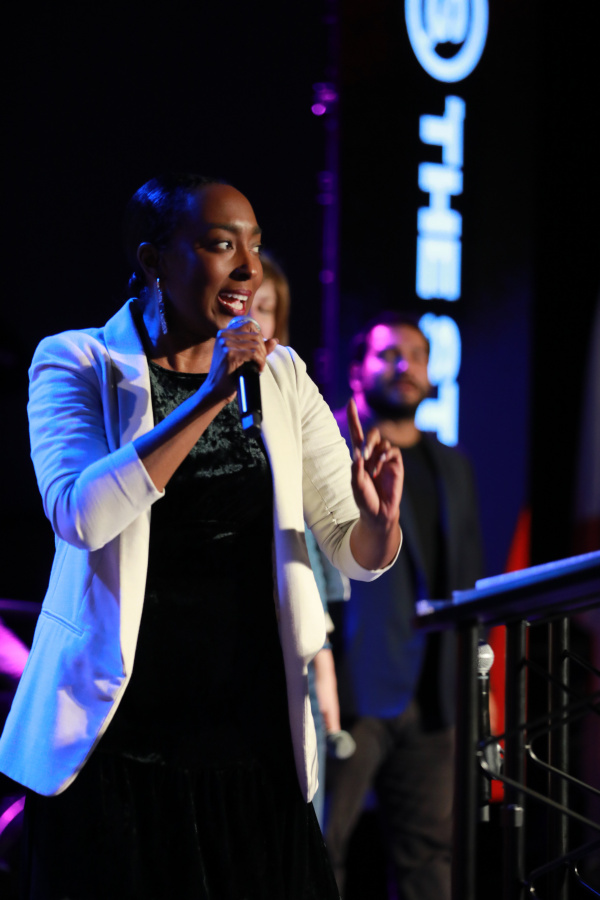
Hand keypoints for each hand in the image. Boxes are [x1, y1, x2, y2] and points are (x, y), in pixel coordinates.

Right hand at [205, 317, 277, 402]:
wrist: (216, 390)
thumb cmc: (229, 375)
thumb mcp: (243, 357)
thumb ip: (258, 347)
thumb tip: (275, 340)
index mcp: (224, 333)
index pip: (250, 326)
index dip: (260, 339)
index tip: (259, 353)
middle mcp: (224, 336)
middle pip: (255, 335)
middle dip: (263, 350)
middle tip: (260, 362)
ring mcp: (226, 344)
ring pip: (256, 345)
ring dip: (262, 358)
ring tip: (259, 367)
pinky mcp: (229, 354)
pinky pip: (254, 354)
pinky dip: (260, 362)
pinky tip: (258, 369)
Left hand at [347, 397, 402, 532]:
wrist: (379, 513)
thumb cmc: (364, 499)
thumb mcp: (355, 485)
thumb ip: (355, 470)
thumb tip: (358, 454)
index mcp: (359, 456)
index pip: (356, 432)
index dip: (353, 417)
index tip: (350, 401)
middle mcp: (373, 454)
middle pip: (373, 433)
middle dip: (369, 439)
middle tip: (364, 454)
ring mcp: (386, 458)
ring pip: (383, 442)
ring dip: (376, 452)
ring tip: (373, 470)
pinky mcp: (397, 464)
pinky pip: (393, 451)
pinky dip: (385, 457)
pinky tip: (380, 468)